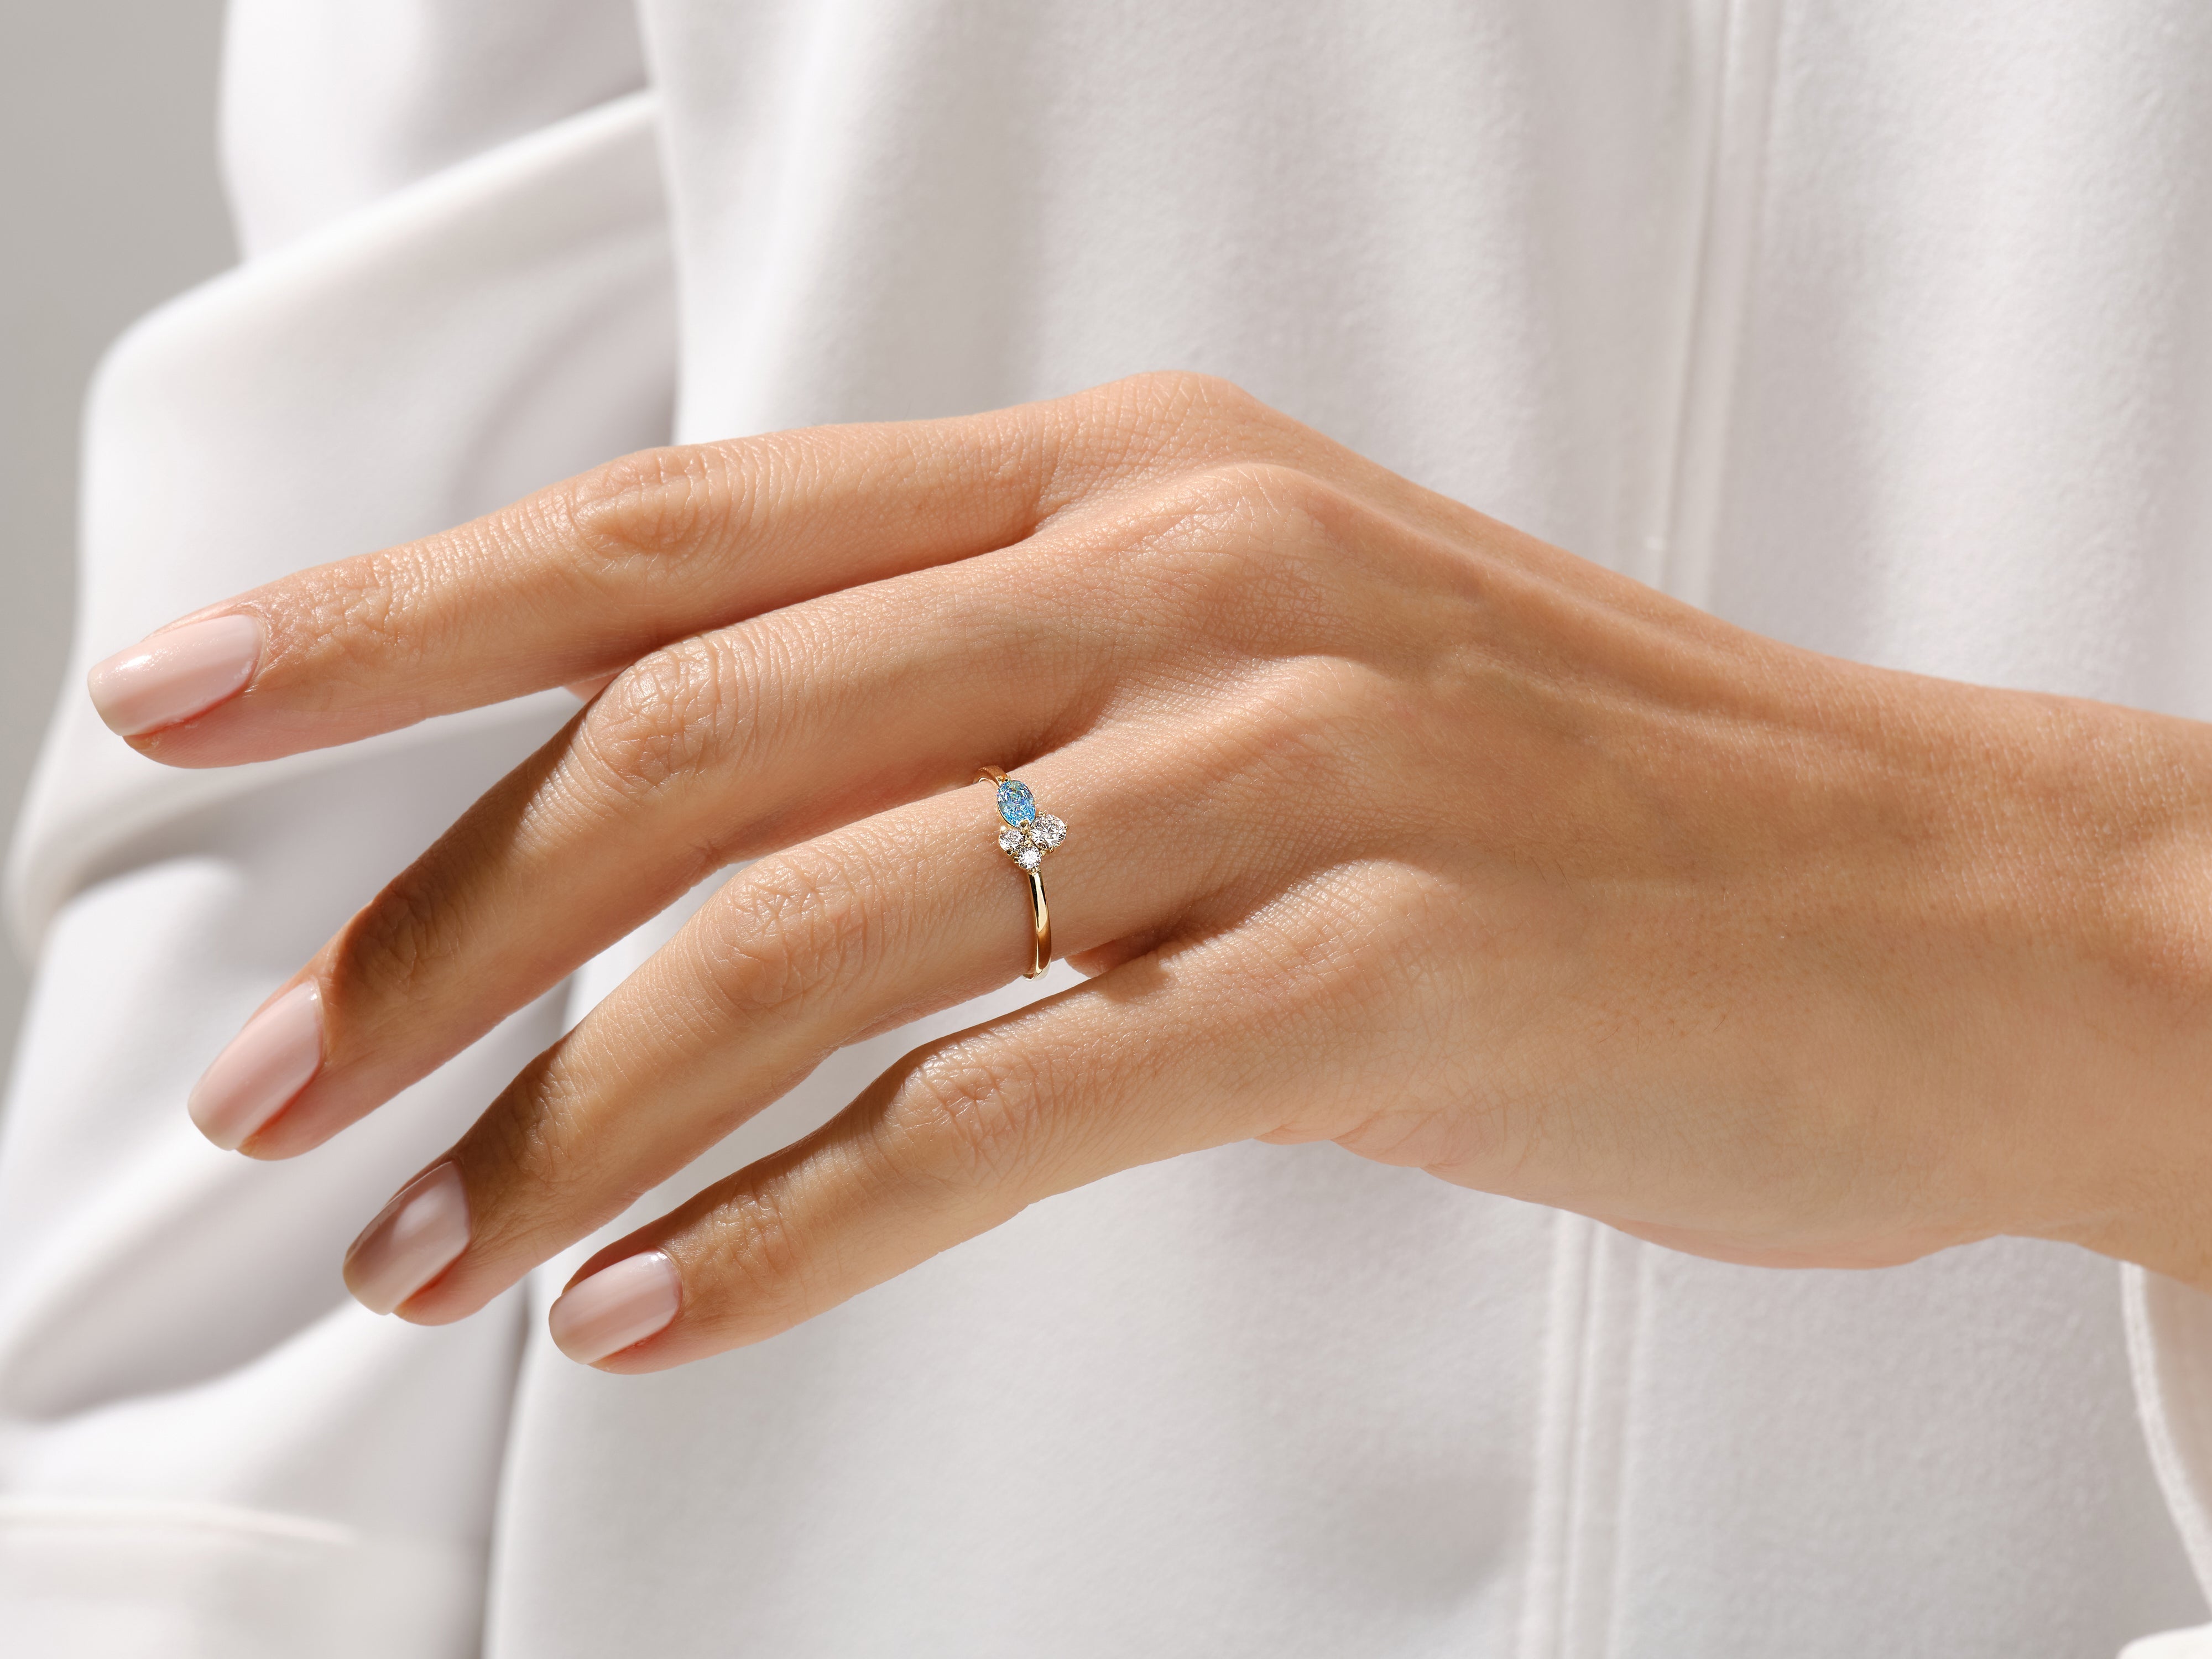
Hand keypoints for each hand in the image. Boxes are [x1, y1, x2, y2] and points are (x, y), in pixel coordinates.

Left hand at [90, 373, 2211, 1369]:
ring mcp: (1293, 776)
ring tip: (437, 1246)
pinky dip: (797, 1223)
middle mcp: (1188, 584)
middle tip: (277, 1084)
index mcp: (1134, 473)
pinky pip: (1004, 1108)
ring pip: (820, 935)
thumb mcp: (1262, 650)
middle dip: (438, 922)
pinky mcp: (1385, 982)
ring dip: (581, 1110)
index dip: (406, 618)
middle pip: (699, 737)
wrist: (1936, 898)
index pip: (687, 533)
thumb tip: (702, 820)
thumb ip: (996, 689)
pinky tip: (660, 1302)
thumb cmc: (1580, 786)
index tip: (193, 701)